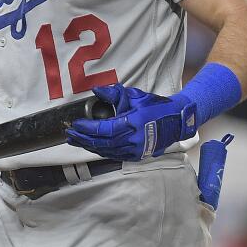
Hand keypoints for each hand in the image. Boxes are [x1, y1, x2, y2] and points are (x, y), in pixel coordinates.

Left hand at [67, 84, 197, 161]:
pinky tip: (92, 146)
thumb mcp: (136, 96)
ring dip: (89, 146)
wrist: (176, 120)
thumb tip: (96, 91)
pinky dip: (101, 151)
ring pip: (106, 151)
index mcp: (133, 123)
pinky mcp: (137, 155)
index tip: (75, 125)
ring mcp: (136, 149)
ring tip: (75, 141)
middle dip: (83, 139)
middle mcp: (134, 139)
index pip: (104, 129)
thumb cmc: (156, 107)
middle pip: (102, 143)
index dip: (87, 129)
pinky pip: (114, 155)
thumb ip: (114, 94)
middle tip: (69, 134)